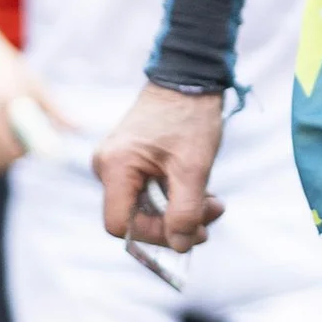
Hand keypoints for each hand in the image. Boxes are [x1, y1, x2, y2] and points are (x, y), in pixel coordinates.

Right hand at [0, 23, 61, 174]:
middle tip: (21, 144)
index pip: (20, 147)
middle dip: (15, 158)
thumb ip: (54, 108)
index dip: (30, 153)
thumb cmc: (2, 66)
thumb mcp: (31, 80)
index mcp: (6, 101)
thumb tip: (79, 129)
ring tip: (5, 142)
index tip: (36, 145)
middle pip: (3, 160)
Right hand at [95, 84, 227, 254]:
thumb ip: (186, 210)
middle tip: (213, 213)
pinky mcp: (128, 161)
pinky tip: (201, 193)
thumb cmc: (190, 116)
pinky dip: (174, 198)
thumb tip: (181, 246)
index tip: (191, 230)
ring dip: (180, 211)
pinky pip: (146, 193)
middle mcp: (107, 166)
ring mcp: (116, 163)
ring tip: (214, 202)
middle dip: (176, 223)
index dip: (155, 236)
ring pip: (144, 207)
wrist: (189, 76)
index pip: (121, 225)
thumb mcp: (194, 167)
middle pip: (134, 218)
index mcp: (115, 167)